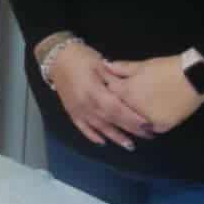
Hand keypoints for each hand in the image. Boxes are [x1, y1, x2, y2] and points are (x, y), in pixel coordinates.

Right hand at [44, 41, 158, 150]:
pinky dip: (93, 136)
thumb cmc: (81, 57)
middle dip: (129, 129)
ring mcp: (78, 110)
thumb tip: (132, 91)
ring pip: (99, 127)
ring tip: (130, 145)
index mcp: (94, 91)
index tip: (147, 123)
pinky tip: (103, 142)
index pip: (116, 108)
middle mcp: (86, 104)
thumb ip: (115, 79)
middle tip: (147, 135)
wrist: (56, 58)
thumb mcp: (100, 64)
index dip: (131, 117)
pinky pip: (83, 128)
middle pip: (111, 120)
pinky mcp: (72, 112)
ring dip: (115, 137)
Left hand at [105, 56, 203, 134]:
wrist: (194, 77)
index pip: (109, 93)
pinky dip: (150, 124)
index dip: (109, 89)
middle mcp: (133, 108)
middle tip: (127, 101)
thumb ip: (122, 68)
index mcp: (126, 91)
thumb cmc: (168, 68)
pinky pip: (151, 128)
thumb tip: (106, 66)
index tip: (112, 88)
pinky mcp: (162, 126)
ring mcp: (147, 119)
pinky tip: (151, 119)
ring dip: (133, 118)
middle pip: (120, 110)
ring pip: (134, 122)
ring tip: (141, 109)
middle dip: (119, 106)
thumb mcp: (143, 65)